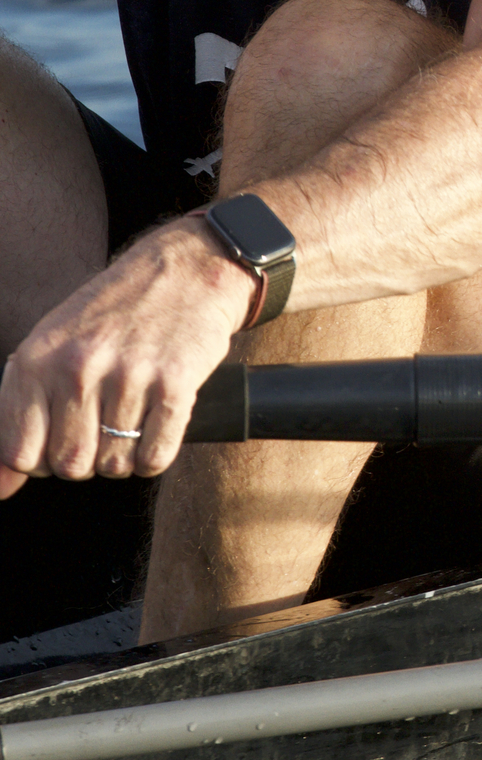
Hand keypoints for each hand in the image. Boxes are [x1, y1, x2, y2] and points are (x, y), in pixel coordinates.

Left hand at [0, 218, 256, 496]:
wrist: (185, 273)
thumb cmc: (114, 313)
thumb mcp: (52, 346)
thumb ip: (21, 412)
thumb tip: (1, 487)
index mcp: (37, 359)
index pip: (20, 454)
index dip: (42, 461)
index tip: (60, 442)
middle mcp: (78, 368)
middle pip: (69, 465)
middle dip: (85, 461)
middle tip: (100, 433)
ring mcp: (129, 377)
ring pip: (114, 464)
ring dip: (123, 458)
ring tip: (130, 429)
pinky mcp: (175, 385)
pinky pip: (154, 456)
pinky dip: (153, 458)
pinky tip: (154, 434)